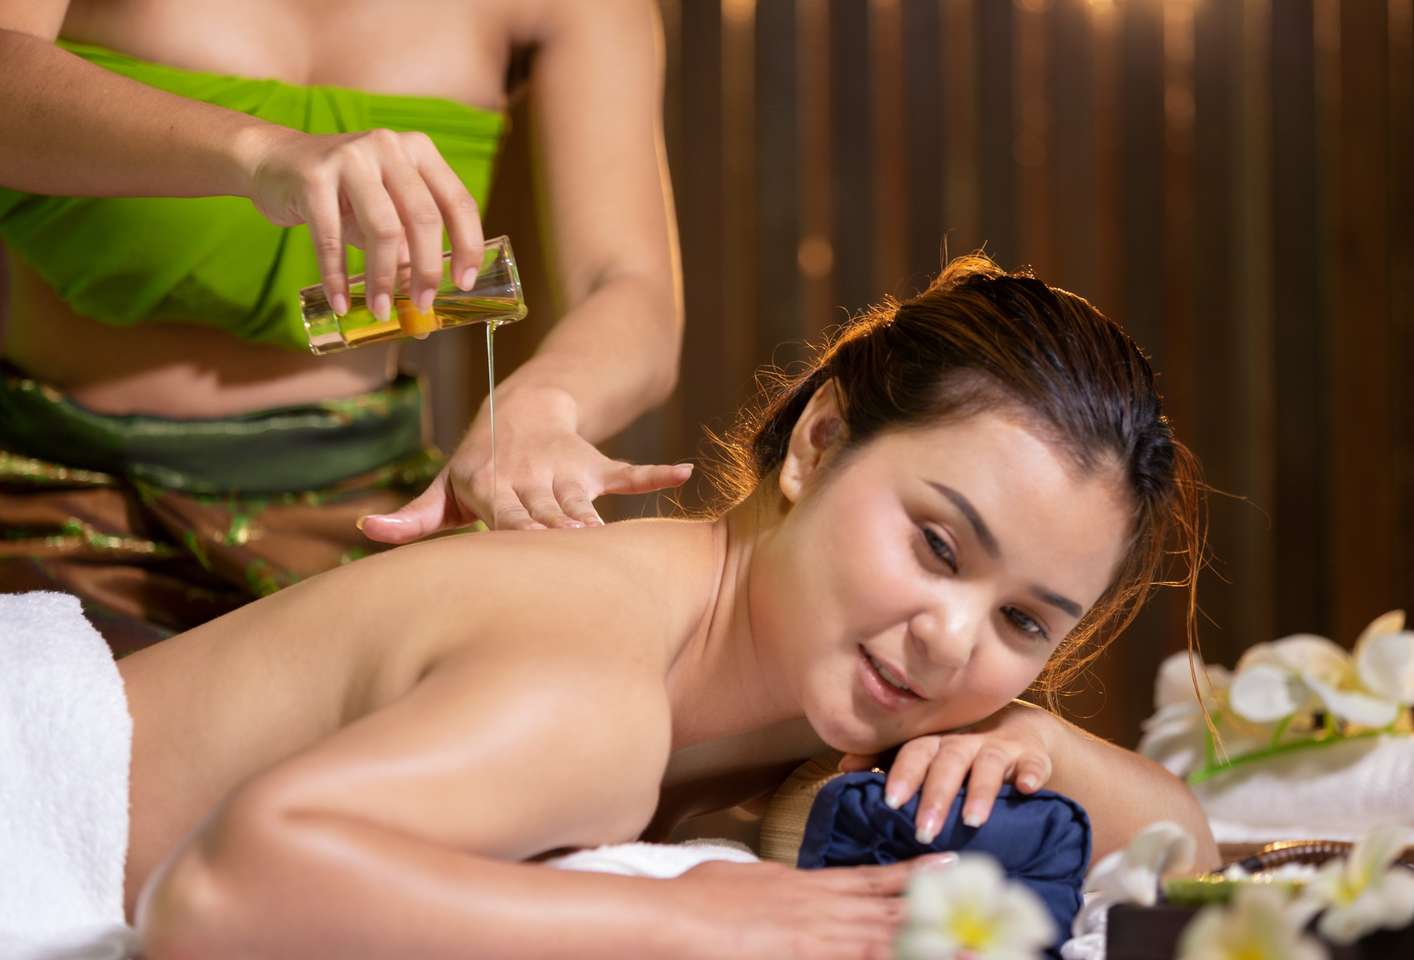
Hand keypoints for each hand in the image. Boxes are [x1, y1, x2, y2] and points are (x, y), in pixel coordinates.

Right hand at [243, 125, 484, 321]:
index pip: (457, 202)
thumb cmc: (342, 194)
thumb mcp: (385, 210)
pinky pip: (332, 238)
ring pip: (383, 229)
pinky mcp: (313, 177)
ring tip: (381, 310)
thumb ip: (410, 245)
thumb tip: (426, 300)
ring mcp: (350, 158)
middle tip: (423, 305)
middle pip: (423, 217)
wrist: (274, 161)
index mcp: (418, 151)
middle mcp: (388, 147)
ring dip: (383, 279)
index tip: (464, 284)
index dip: (467, 246)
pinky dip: (337, 277)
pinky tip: (341, 302)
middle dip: (427, 270)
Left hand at [359, 386, 692, 538]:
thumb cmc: (474, 466)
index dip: (522, 533)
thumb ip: (410, 518)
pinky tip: (683, 473)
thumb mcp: (441, 489)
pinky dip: (656, 472)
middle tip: (574, 560)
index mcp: (492, 489)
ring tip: (611, 541)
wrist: (518, 408)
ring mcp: (567, 473)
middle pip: (549, 516)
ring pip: (584, 503)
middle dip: (561, 537)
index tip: (534, 551)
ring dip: (596, 519)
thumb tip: (363, 531)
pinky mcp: (595, 467)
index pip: (508, 518)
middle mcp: (531, 480)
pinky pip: (629, 471)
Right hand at [663, 857, 951, 959]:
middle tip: (984, 903)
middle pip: (892, 910)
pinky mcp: (806, 956)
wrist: (675, 919)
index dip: (913, 874)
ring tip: (972, 940)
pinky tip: (919, 956)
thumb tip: (785, 881)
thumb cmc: (699, 899)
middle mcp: (823, 908)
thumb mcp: (746, 877)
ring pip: (887, 938)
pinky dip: (888, 958)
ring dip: (929, 939)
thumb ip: (776, 880)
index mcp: (809, 885)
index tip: (948, 865)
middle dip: (939, 909)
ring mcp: (819, 936)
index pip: (872, 879)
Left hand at [838, 702, 1063, 843]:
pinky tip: (1027, 788)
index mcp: (935, 745)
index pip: (914, 754)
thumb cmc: (961, 753)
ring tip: (973, 820)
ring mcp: (999, 749)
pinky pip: (1033, 764)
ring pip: (987, 764)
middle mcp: (963, 743)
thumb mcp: (926, 756)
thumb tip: (843, 767)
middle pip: (947, 762)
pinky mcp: (1031, 757)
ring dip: (980, 790)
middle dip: (935, 795)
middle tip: (924, 830)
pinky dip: (1030, 773)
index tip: (890, 803)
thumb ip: (888, 762)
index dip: (902, 775)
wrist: (1019, 732)